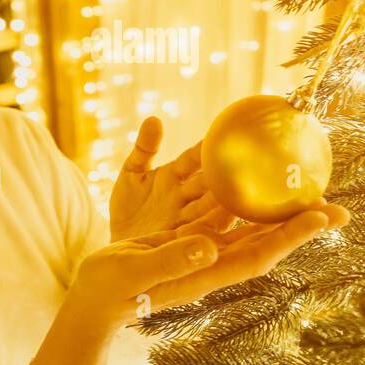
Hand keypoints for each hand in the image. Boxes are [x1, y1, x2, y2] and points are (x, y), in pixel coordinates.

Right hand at [65, 201, 350, 331]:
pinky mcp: (191, 242)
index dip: (291, 237)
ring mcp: (204, 253)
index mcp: (204, 274)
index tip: (321, 218)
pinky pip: (227, 219)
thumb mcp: (134, 272)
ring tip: (310, 191)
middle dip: (302, 226)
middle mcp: (213, 263)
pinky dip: (245, 203)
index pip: (258, 255)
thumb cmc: (108, 290)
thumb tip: (207, 246)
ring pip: (251, 230)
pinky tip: (255, 183)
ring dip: (281, 213)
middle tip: (340, 208)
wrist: (92, 299)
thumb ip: (170, 260)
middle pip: (267, 242)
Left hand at [109, 115, 229, 242]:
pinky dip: (213, 227)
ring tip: (240, 190)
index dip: (207, 147)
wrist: (119, 245)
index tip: (225, 132)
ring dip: (223, 199)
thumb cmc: (129, 209)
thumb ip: (144, 148)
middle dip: (223, 172)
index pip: (194, 158)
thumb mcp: (132, 174)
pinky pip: (200, 232)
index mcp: (174, 176)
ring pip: (209, 207)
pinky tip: (224, 222)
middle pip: (207, 181)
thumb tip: (154, 118)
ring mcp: (184, 218)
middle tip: (245, 159)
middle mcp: (185, 196)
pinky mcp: (181, 240)